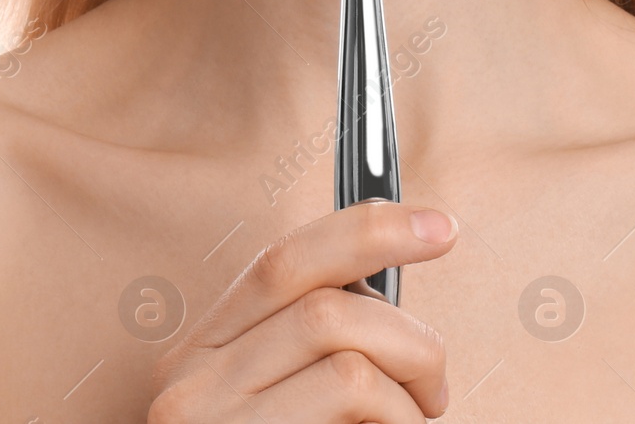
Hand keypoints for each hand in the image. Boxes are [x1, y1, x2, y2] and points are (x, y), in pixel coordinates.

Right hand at [147, 199, 456, 421]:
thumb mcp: (265, 404)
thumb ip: (303, 350)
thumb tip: (387, 294)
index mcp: (200, 354)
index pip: (286, 262)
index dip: (369, 229)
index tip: (441, 229)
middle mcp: (193, 388)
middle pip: (330, 310)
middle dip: (411, 338)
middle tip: (435, 390)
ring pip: (350, 364)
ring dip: (410, 394)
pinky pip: (357, 410)